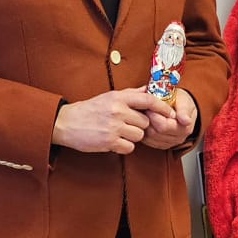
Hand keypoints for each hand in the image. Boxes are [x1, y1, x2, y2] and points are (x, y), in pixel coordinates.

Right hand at [52, 88, 175, 153]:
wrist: (66, 123)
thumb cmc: (89, 110)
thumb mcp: (109, 97)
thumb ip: (130, 94)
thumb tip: (147, 89)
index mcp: (118, 98)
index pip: (148, 100)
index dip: (162, 107)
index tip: (170, 113)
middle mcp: (117, 110)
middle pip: (145, 122)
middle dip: (139, 125)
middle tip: (126, 125)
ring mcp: (113, 127)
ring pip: (139, 135)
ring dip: (132, 137)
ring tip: (118, 132)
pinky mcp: (109, 142)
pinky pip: (130, 148)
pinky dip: (124, 147)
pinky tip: (114, 141)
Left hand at [140, 88, 196, 150]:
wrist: (182, 108)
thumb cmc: (181, 102)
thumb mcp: (184, 101)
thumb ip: (184, 110)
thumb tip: (186, 121)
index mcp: (184, 129)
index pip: (163, 127)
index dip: (154, 116)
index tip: (150, 106)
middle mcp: (178, 139)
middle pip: (154, 133)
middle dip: (147, 120)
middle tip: (145, 109)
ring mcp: (169, 143)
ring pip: (149, 138)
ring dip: (144, 125)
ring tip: (145, 115)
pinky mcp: (161, 145)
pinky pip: (148, 141)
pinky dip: (144, 131)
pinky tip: (146, 122)